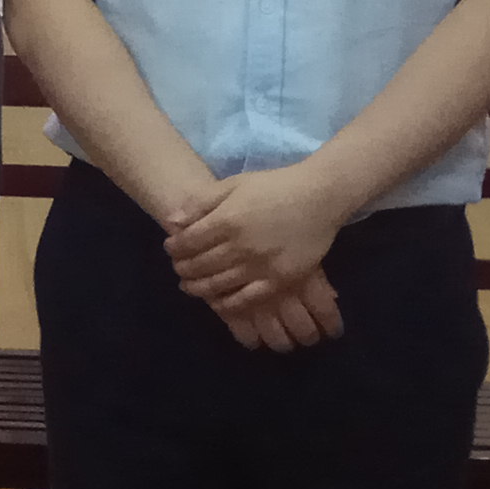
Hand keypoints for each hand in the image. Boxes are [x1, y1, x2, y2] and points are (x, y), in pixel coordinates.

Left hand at [169, 165, 345, 345]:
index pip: (188, 242)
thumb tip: (172, 222)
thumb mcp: (234, 184)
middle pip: (200, 265)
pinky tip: (218, 302)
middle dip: (183, 268)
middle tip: (178, 269)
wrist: (319, 197)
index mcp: (227, 219)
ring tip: (189, 286)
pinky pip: (247, 299)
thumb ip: (201, 202)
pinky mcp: (279, 280)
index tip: (170, 249)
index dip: (175, 248)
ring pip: (218, 284)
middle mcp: (240, 246)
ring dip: (198, 287)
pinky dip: (228, 304)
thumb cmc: (274, 186)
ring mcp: (260, 265)